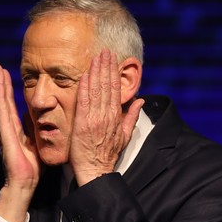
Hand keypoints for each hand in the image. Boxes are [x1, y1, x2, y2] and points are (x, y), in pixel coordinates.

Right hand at [0, 64, 40, 221]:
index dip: (8, 90)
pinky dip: (1, 97)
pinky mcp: (5, 133)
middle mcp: (6, 127)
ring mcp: (4, 129)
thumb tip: (31, 116)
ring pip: (0, 102)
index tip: (7, 75)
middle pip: (2, 100)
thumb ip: (32, 129)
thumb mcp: (35, 143)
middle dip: (1, 83)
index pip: (10, 105)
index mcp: (14, 129)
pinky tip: (0, 86)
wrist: (25, 182)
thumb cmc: (31, 167)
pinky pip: (2, 111)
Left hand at [69, 50, 143, 185]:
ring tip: (95, 57)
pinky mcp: (82, 124)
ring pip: (96, 90)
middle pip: (107, 86)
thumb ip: (132, 116)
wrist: (96, 170)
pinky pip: (83, 102)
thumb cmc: (108, 154)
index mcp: (117, 116)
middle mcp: (106, 115)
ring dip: (95, 72)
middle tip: (104, 51)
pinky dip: (84, 88)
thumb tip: (140, 101)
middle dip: (105, 67)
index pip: (116, 89)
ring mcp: (94, 119)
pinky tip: (84, 75)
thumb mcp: (125, 135)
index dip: (114, 72)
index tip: (112, 59)